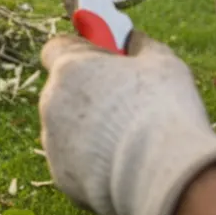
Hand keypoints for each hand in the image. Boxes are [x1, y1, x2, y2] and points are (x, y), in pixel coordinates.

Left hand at [38, 33, 215, 214]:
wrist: (163, 175)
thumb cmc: (163, 110)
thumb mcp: (161, 62)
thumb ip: (139, 44)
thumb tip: (132, 38)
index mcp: (69, 68)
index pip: (56, 48)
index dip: (80, 50)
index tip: (100, 57)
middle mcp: (51, 102)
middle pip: (64, 90)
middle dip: (89, 93)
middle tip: (124, 101)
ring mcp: (53, 141)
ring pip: (67, 128)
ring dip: (90, 129)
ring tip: (130, 139)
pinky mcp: (61, 176)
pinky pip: (75, 162)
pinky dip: (93, 162)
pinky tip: (124, 164)